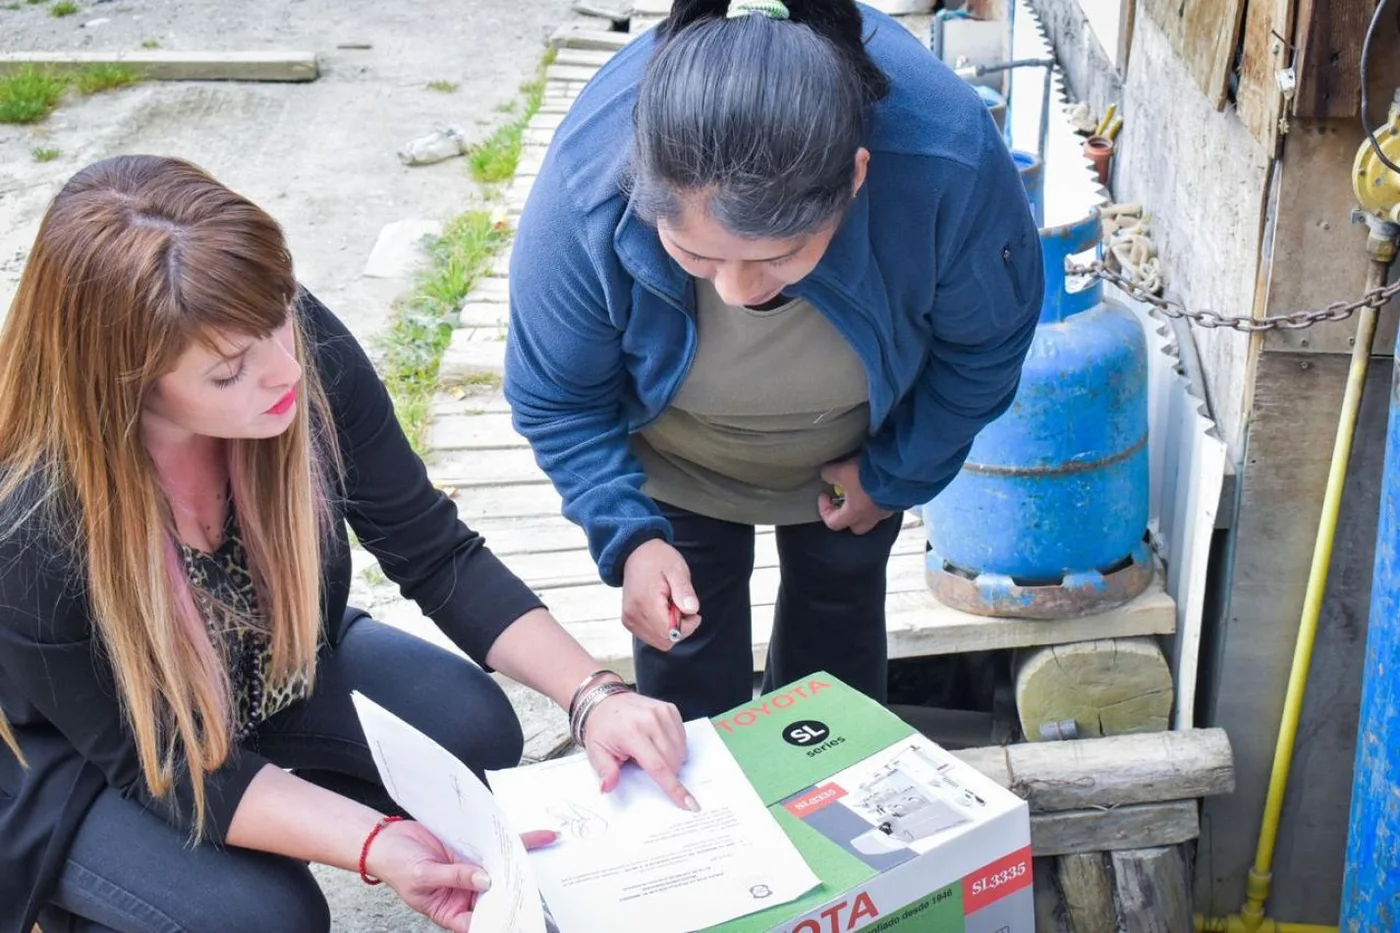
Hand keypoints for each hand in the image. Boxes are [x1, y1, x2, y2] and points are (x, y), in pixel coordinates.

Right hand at [368, 820, 557, 932]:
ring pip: (498, 869)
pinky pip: (491, 848)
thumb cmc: (396, 866)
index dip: (500, 918)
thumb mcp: (423, 877)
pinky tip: (526, 837)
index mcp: (451, 912)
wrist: (386, 840)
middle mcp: (464, 894)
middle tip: (538, 879)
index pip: (482, 921)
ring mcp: (469, 871)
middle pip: (495, 894)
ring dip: (517, 860)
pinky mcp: (469, 851)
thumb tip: (485, 880)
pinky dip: (507, 842)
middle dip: (515, 886)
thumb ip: (455, 878)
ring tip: (543, 846)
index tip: (519, 912)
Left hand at [583, 685, 699, 811]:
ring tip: (649, 751)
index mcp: (632, 733)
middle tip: (643, 764)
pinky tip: (658, 743)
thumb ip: (605, 771)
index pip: (658, 766)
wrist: (605, 701)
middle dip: (665, 773)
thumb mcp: (596, 752)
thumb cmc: (602, 729)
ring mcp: (662, 712)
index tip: (689, 804)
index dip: (674, 788)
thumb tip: (607, 787)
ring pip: (680, 751)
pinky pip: (682, 738)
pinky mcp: (670, 709)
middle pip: (672, 761)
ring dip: (670, 760)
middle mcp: (650, 720)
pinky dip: (674, 747)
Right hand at [621, 538, 700, 650]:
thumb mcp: (677, 569)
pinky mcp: (628, 621)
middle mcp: (633, 616)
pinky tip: (662, 610)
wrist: (635, 552)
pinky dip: (660, 628)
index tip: (692, 612)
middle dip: (679, 629)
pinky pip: (649, 636)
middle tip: (682, 607)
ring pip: (658, 641)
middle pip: (664, 641)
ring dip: (670, 629)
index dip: (686, 627)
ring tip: (671, 606)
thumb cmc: (658, 559)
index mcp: (645, 603)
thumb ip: (684, 591)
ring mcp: (629, 620)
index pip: (670, 633)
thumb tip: (692, 610)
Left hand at [818, 459, 893, 534]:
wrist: (899, 470)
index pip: (833, 523)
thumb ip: (830, 474)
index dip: (824, 511)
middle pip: (856, 527)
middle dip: (847, 517)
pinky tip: (875, 487)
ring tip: (860, 492)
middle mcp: (871, 517)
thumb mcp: (842, 470)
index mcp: (855, 514)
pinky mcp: (898, 502)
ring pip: (872, 517)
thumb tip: (826, 474)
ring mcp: (886, 511)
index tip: (824, 496)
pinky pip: (884, 507)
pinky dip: (877, 501)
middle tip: (843, 501)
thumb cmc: (869, 475)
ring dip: (864, 508)